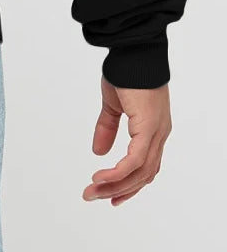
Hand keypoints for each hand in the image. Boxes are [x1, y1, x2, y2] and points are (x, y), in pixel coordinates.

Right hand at [83, 78, 171, 206]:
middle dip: (118, 190)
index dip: (129, 184)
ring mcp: (156, 132)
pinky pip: (135, 160)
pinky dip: (118, 172)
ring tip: (92, 190)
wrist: (133, 54)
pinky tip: (101, 177)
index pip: (146, 166)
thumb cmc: (126, 73)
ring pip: (139, 172)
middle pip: (143, 174)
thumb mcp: (113, 105)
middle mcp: (159, 134)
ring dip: (115, 185)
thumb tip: (98, 151)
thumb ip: (107, 128)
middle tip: (95, 197)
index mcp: (153, 129)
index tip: (111, 196)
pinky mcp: (149, 128)